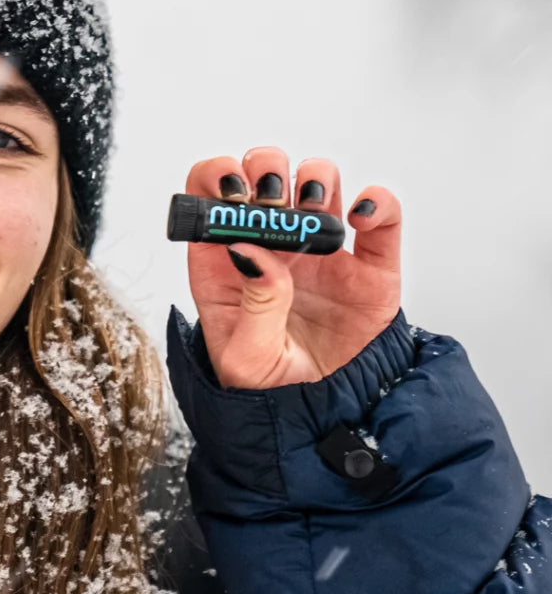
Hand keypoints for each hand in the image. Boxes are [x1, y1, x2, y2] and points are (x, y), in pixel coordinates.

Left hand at [183, 146, 401, 388]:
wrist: (328, 422)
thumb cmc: (272, 392)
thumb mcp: (246, 359)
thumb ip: (251, 304)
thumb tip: (251, 250)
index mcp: (228, 265)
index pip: (212, 200)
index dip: (216, 179)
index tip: (231, 189)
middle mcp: (272, 249)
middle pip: (264, 177)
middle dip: (265, 171)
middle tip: (270, 199)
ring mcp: (322, 253)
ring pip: (318, 182)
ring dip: (314, 177)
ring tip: (311, 207)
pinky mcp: (370, 267)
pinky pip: (380, 218)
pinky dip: (377, 203)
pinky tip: (361, 217)